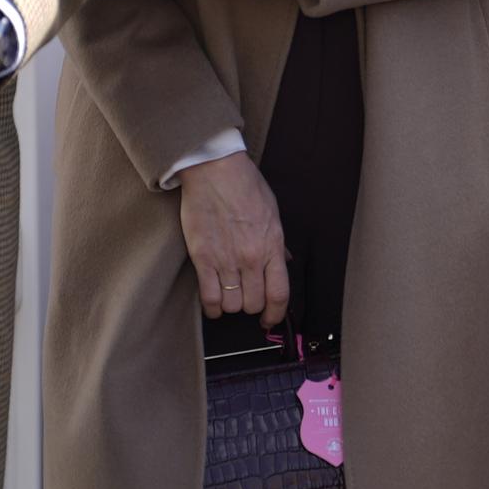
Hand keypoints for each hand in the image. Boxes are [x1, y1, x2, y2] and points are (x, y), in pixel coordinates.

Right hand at [179, 151, 291, 326]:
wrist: (215, 170)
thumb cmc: (245, 185)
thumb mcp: (272, 212)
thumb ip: (278, 242)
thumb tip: (285, 261)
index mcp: (272, 245)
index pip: (279, 294)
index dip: (276, 313)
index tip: (270, 318)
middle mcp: (251, 257)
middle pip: (254, 303)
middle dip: (252, 306)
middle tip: (247, 297)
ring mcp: (226, 259)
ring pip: (233, 305)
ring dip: (231, 305)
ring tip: (229, 295)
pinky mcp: (203, 258)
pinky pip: (209, 298)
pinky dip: (212, 307)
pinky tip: (213, 304)